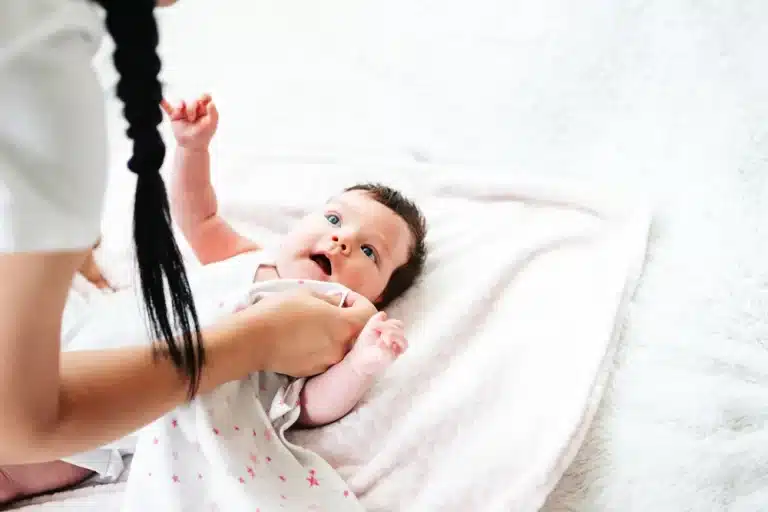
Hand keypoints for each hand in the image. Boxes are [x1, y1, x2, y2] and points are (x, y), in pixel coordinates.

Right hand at [161, 94, 218, 149]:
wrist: (192, 146)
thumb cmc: (203, 135)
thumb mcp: (211, 124)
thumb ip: (213, 113)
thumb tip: (211, 102)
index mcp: (204, 109)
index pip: (205, 97)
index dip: (203, 97)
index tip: (202, 101)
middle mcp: (194, 108)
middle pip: (193, 100)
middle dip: (193, 108)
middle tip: (193, 119)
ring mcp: (183, 111)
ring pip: (181, 102)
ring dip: (182, 107)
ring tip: (185, 118)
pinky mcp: (174, 116)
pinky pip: (168, 108)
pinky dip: (164, 104)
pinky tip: (160, 100)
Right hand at [222, 289, 376, 377]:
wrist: (254, 339)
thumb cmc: (280, 311)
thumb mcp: (308, 294)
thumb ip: (331, 299)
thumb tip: (338, 304)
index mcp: (345, 325)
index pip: (370, 313)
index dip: (359, 302)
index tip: (345, 298)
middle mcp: (342, 347)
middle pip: (357, 332)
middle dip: (348, 318)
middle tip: (330, 309)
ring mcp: (329, 362)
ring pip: (341, 345)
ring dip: (334, 333)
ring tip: (314, 323)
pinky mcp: (315, 371)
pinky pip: (327, 355)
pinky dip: (322, 346)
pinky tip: (304, 338)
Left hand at [344, 312, 407, 375]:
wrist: (357, 359)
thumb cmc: (364, 345)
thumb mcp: (370, 329)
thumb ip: (376, 320)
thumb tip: (384, 313)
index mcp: (393, 336)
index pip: (399, 325)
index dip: (389, 322)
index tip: (375, 325)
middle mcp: (396, 344)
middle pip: (401, 330)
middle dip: (388, 326)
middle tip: (377, 329)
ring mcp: (395, 352)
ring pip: (403, 340)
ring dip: (390, 334)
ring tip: (379, 338)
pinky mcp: (390, 359)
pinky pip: (393, 350)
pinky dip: (386, 344)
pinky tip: (379, 343)